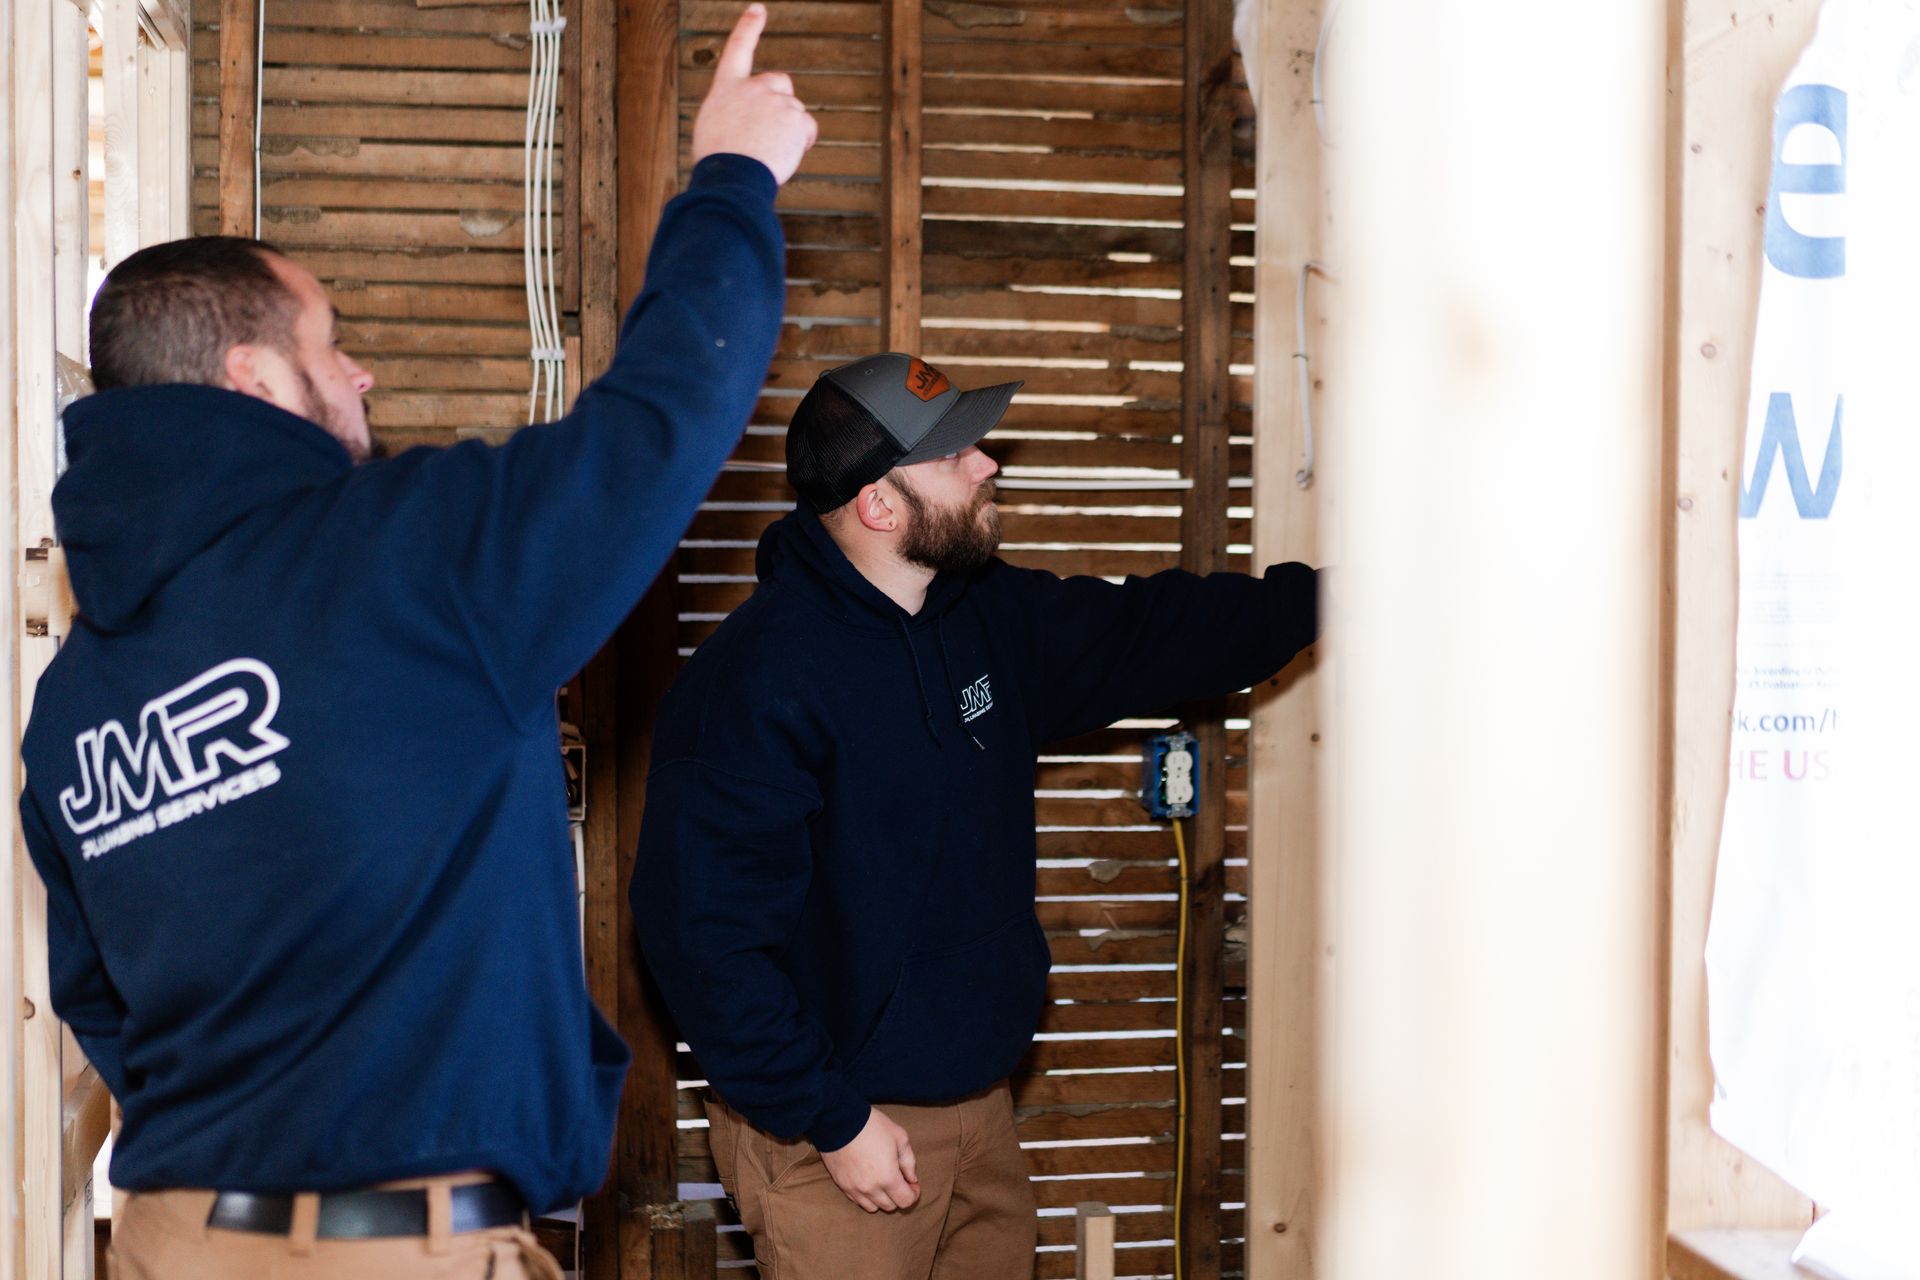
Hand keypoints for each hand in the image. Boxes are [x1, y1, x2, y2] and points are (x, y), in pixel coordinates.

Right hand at [690, 3, 818, 185]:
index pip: (738, 49)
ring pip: (794, 111)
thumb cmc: (720, 161)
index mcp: (727, 88)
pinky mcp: (795, 117)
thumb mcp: (714, 126)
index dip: (748, 27)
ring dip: (789, 130)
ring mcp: (776, 101)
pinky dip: (802, 140)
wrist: (732, 178)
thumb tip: (750, 118)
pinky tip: (786, 154)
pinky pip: (808, 127)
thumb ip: (735, 111)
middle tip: (771, 129)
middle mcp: (753, 88)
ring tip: (769, 151)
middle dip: (782, 100)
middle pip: (780, 82)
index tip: (758, 9)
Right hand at [820, 1107, 919, 1212]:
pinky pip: (857, 1201)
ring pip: (873, 1207)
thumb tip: (912, 1179)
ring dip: (881, 1198)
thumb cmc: (872, 1126)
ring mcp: (854, 1189)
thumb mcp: (899, 1137)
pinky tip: (867, 1181)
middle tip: (898, 1180)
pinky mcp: (842, 1185)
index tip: (912, 1183)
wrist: (838, 1120)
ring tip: (882, 1181)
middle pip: (890, 1206)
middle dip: (898, 1195)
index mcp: (888, 1177)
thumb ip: (909, 1161)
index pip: (905, 1201)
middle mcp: (871, 1189)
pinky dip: (866, 1196)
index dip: (913, 1194)